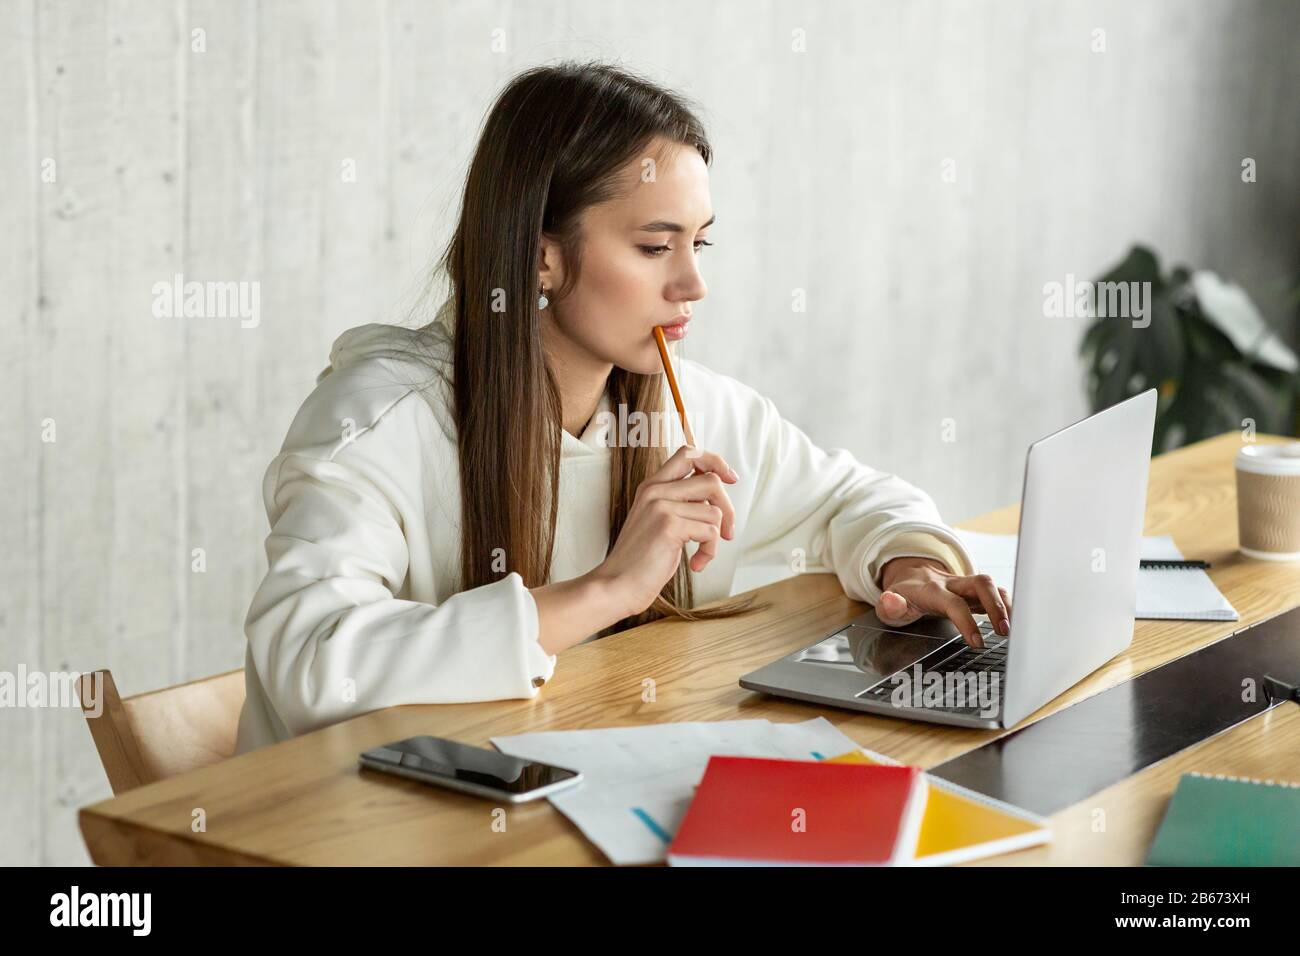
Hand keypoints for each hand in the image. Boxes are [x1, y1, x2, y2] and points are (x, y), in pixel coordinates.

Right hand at [590, 445, 737, 617]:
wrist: (617, 586)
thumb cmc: (641, 561)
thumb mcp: (658, 522)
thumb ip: (680, 504)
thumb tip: (715, 500)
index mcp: (651, 486)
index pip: (688, 453)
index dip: (715, 461)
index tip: (730, 478)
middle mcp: (655, 491)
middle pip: (711, 480)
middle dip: (727, 508)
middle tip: (727, 532)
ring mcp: (661, 506)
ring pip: (714, 511)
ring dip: (716, 539)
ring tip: (702, 554)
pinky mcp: (669, 526)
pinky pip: (710, 532)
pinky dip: (709, 552)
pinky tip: (695, 564)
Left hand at [875, 556, 1011, 648]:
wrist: (910, 575)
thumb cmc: (902, 595)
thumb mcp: (888, 603)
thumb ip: (889, 605)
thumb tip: (891, 601)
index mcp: (932, 590)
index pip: (954, 604)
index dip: (967, 622)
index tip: (977, 643)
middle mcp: (953, 584)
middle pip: (981, 584)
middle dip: (996, 606)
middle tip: (1005, 632)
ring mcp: (965, 586)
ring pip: (991, 585)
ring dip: (1006, 605)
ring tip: (1014, 629)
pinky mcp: (974, 591)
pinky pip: (995, 592)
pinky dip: (1007, 604)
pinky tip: (1013, 622)